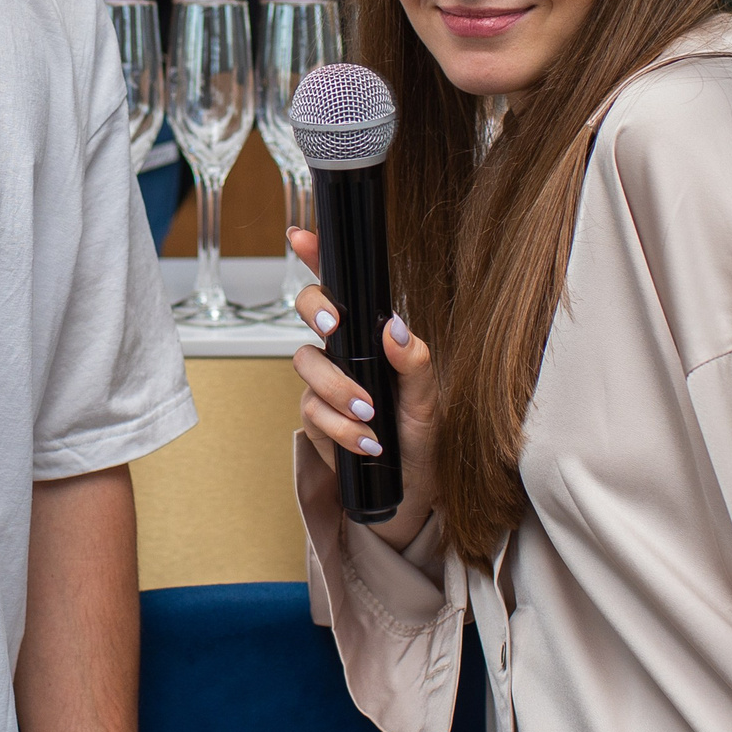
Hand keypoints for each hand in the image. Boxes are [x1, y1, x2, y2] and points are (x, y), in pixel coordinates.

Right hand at [287, 227, 440, 544]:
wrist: (410, 496)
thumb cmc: (423, 443)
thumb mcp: (431, 402)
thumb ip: (415, 362)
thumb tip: (395, 328)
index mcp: (373, 336)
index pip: (342, 287)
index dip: (315, 255)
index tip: (301, 235)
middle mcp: (345, 352)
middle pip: (309, 311)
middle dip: (317, 313)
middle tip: (334, 330)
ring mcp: (325, 384)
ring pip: (306, 363)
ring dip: (337, 389)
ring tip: (369, 415)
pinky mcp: (315, 419)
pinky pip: (312, 412)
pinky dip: (341, 428)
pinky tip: (367, 444)